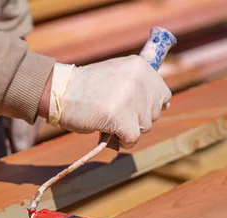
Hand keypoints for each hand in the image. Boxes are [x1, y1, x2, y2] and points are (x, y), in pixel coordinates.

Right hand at [38, 55, 171, 148]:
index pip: (163, 95)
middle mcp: (140, 80)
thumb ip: (139, 84)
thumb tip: (165, 103)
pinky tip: (108, 131)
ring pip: (145, 127)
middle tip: (114, 112)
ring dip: (128, 129)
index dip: (149, 107)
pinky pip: (133, 139)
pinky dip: (121, 141)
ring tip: (107, 118)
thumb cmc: (87, 87)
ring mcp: (131, 99)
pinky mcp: (122, 119)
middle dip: (137, 119)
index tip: (133, 109)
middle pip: (154, 114)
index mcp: (141, 66)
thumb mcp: (118, 74)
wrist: (61, 93)